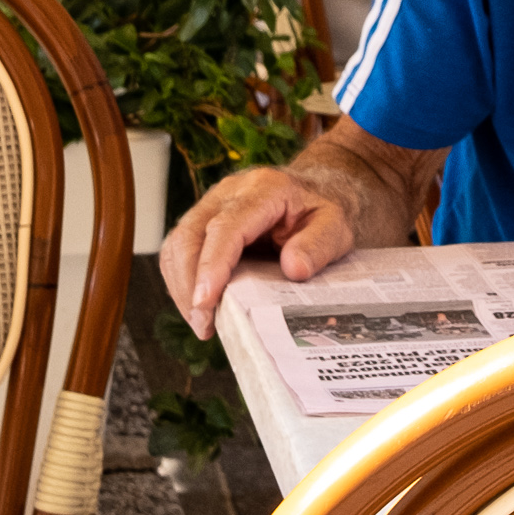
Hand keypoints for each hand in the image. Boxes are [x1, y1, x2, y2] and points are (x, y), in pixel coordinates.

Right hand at [160, 167, 356, 337]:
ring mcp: (211, 204)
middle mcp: (229, 192)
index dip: (211, 266)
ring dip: (182, 287)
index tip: (206, 302)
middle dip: (189, 284)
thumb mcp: (336, 227)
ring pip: (177, 244)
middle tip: (203, 325)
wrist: (316, 191)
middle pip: (190, 235)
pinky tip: (200, 308)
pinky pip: (179, 252)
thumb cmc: (322, 212)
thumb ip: (319, 245)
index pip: (226, 227)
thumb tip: (294, 268)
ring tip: (202, 323)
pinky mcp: (202, 222)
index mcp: (264, 189)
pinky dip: (183, 282)